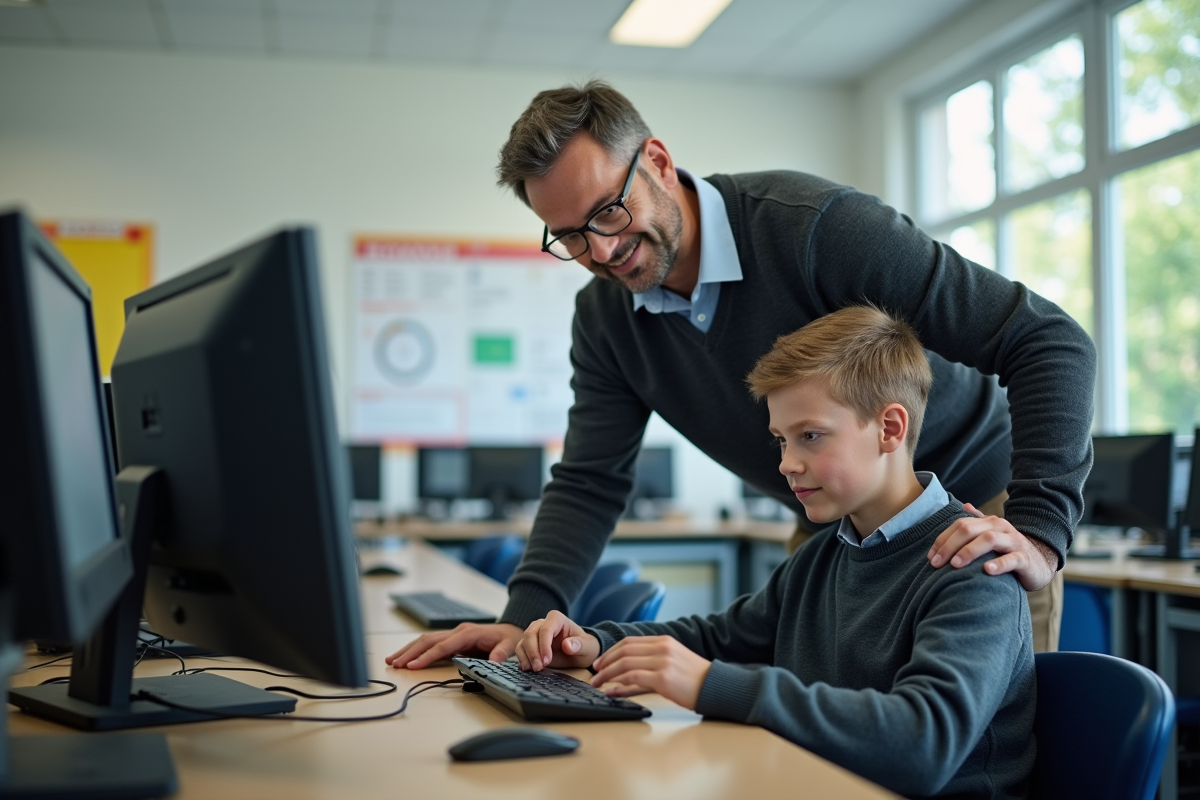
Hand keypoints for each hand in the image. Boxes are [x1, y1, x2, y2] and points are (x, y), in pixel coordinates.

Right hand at [384, 623, 521, 669]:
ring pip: (426, 640)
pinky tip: (405, 658)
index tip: (412, 666)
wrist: (510, 630)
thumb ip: (500, 653)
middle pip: (429, 640)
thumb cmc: (508, 638)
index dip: (427, 656)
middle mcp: (457, 631)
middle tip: (394, 664)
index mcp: (468, 633)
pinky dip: (416, 651)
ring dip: (408, 650)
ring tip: (392, 660)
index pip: (443, 646)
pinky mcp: (452, 640)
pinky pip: (431, 644)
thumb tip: (492, 662)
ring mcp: (453, 634)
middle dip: (410, 652)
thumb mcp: (509, 645)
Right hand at [514, 611, 599, 671]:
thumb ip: (579, 645)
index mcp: (557, 619)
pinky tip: (527, 668)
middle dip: (533, 652)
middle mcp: (543, 623)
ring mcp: (535, 633)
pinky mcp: (530, 644)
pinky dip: (522, 659)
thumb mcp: (588, 647)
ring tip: (534, 670)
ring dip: (526, 656)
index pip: (546, 629)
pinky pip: (521, 649)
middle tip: (539, 668)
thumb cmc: (585, 647)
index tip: (547, 661)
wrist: (580, 653)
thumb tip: (567, 645)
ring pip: (524, 641)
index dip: (544, 645)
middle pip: (531, 634)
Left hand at [589, 636, 710, 710]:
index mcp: (664, 641)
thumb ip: (651, 664)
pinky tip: (610, 692)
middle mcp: (662, 648)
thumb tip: (626, 676)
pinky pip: (633, 678)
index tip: (600, 662)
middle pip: (624, 651)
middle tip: (594, 673)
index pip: (629, 642)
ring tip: (597, 684)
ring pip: (624, 664)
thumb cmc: (694, 679)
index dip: (611, 652)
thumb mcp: (673, 662)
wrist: (716, 687)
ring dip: (606, 674)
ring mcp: (662, 662)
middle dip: (605, 662)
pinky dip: (617, 685)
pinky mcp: (663, 678)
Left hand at [926, 502, 1056, 590]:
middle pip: (970, 530)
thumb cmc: (1008, 550)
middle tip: (936, 563)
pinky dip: (999, 564)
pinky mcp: (1025, 559)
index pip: (959, 525)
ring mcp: (1013, 542)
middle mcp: (1000, 528)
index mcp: (988, 522)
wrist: (1040, 563)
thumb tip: (964, 505)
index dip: (942, 540)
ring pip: (990, 540)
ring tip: (955, 565)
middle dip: (950, 545)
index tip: (930, 557)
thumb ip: (977, 522)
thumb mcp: (992, 535)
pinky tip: (986, 570)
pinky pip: (1012, 559)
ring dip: (970, 551)